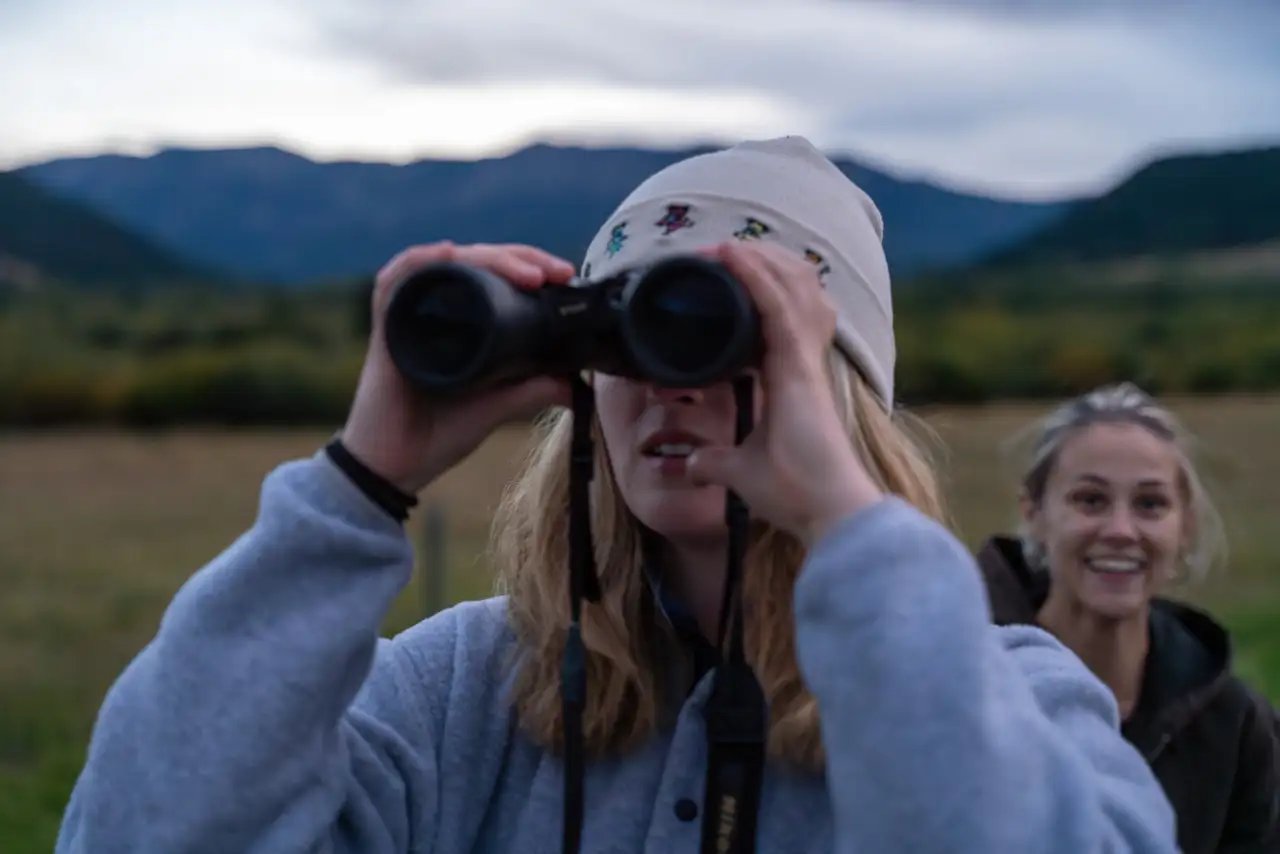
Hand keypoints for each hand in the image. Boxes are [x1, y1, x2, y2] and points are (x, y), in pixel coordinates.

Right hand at [340, 242, 574, 494]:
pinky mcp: (386, 330)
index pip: (494, 273)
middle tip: (553, 272)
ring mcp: (408, 316)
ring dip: (486, 257)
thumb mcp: (495, 407)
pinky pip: (395, 282)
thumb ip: (531, 390)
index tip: (565, 275)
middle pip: (475, 260)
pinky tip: (449, 253)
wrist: (393, 469)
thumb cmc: (435, 434)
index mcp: (460, 321)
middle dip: (518, 258)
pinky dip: (421, 261)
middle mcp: (434, 310)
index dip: (529, 264)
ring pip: (446, 263)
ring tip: (523, 271)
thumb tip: (575, 382)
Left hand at [685, 241, 883, 545]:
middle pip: (789, 292)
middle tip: (716, 252)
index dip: (754, 290)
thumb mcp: (739, 471)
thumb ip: (714, 463)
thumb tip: (689, 465)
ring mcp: (804, 360)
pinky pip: (776, 308)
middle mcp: (801, 360)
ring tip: (722, 244)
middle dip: (756, 265)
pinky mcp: (800, 367)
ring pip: (788, 288)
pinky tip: (732, 254)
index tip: (723, 274)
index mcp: (790, 377)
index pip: (773, 318)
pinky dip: (754, 277)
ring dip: (755, 260)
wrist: (824, 510)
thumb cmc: (794, 491)